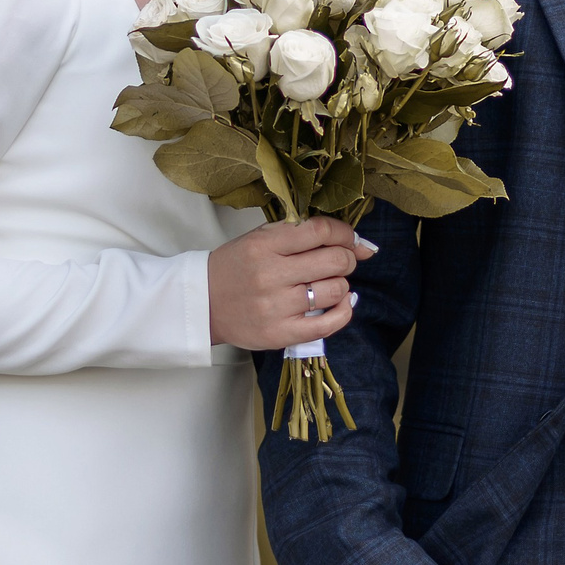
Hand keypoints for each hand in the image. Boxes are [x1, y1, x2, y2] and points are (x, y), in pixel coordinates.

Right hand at [205, 218, 374, 351]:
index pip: (321, 230)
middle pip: (335, 260)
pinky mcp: (280, 333)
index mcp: (264, 244)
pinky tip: (339, 303)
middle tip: (337, 263)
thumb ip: (304, 235)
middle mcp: (270, 274)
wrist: (203, 304)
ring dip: (340, 284)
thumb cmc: (237, 267)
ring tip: (326, 283)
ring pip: (335, 290)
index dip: (345, 233)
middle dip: (346, 259)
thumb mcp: (261, 238)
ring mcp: (276, 306)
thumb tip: (361, 244)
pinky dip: (344, 311)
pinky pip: (329, 323)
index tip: (348, 239)